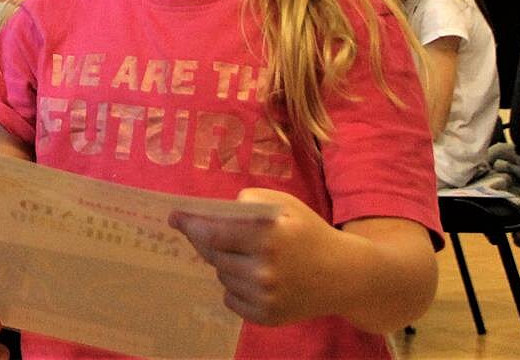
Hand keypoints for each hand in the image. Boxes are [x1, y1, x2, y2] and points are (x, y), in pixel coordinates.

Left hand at [171, 187, 334, 325]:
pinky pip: (230, 300)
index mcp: (267, 236)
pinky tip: (255, 278)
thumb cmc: (309, 233)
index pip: (213, 232)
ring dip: (226, 265)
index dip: (190, 225)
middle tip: (213, 235)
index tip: (174, 218)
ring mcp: (265, 297)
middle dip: (208, 243)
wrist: (345, 275)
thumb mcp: (284, 204)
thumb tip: (213, 212)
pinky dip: (234, 288)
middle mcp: (264, 269)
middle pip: (213, 255)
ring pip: (222, 276)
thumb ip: (248, 201)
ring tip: (249, 257)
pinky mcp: (267, 316)